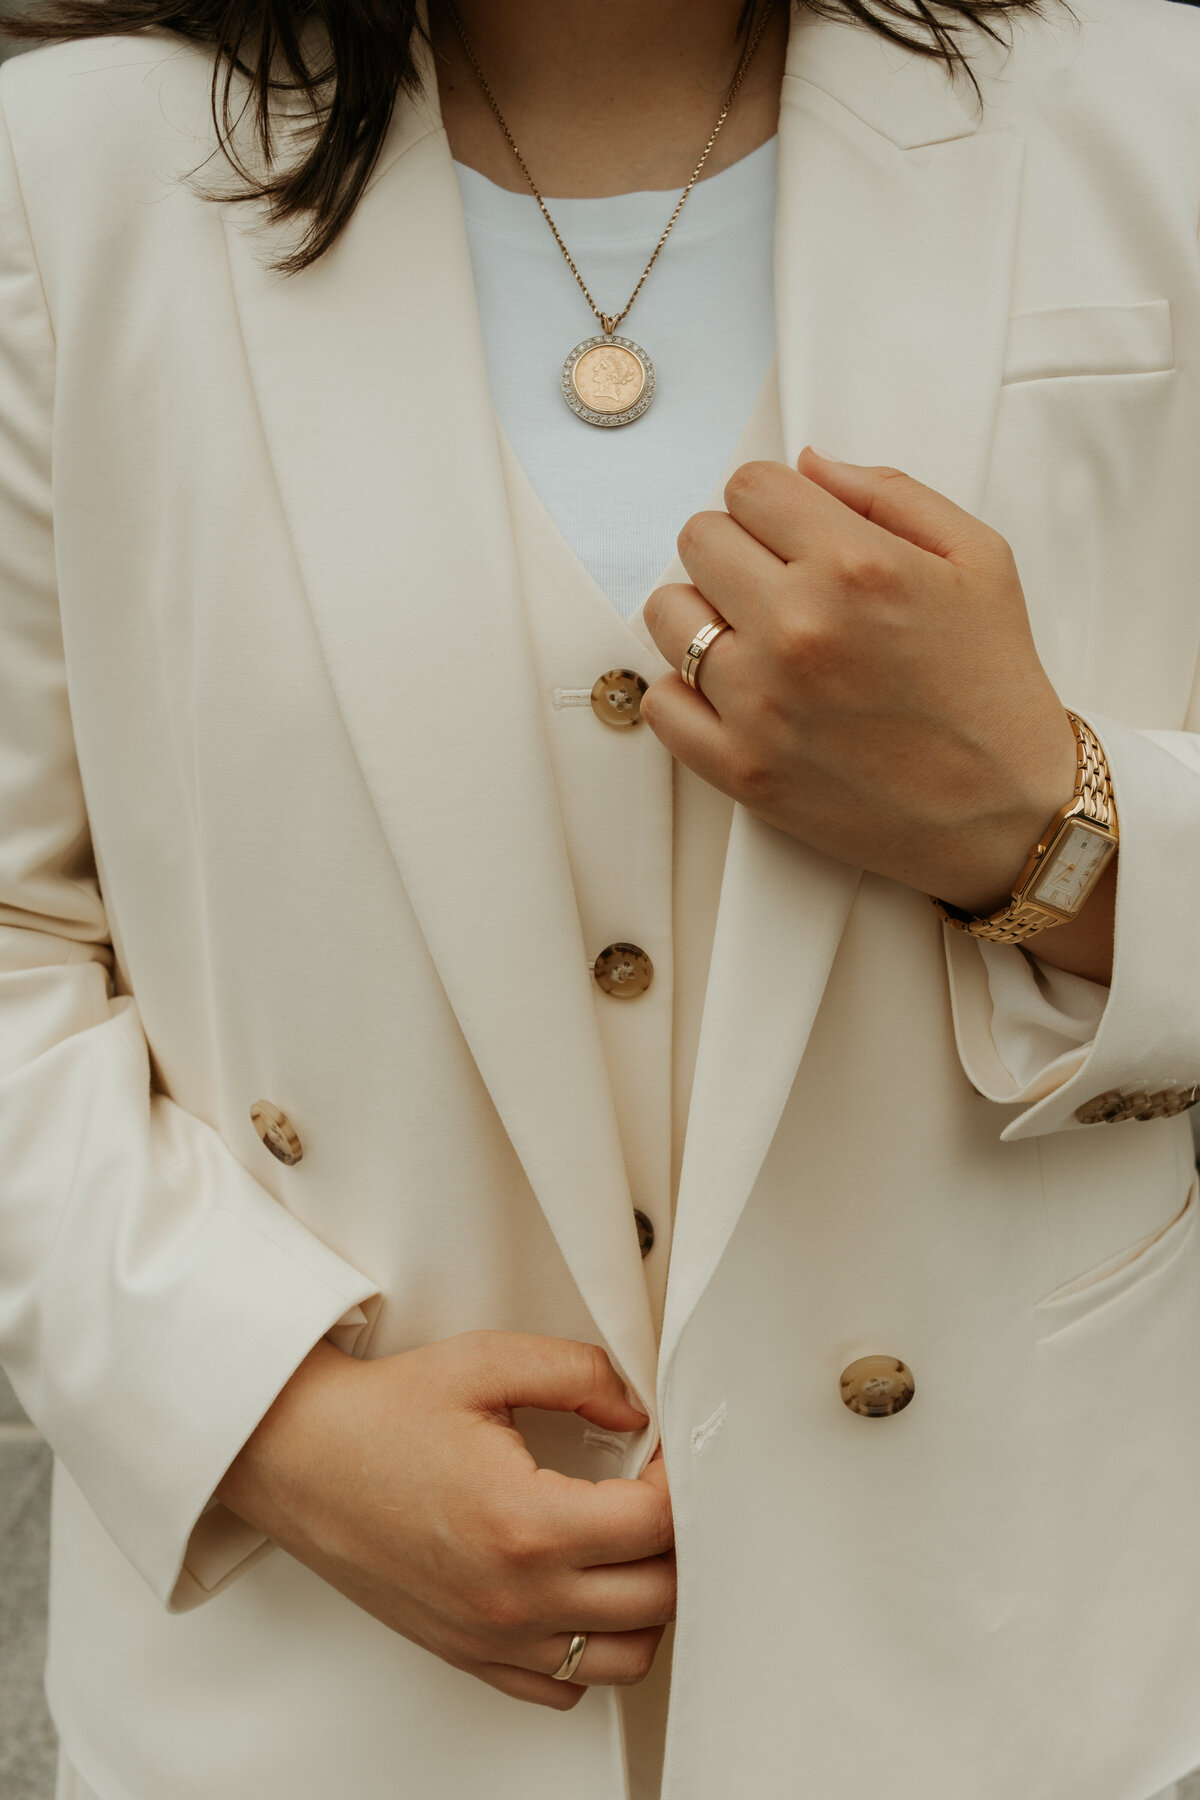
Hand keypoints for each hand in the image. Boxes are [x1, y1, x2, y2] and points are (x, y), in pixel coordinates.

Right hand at [216, 1331, 672, 1709]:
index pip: (658, 1524)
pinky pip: (563, 1684)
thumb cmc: (379, 1414)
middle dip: (677, 1539)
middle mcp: (514, 1596)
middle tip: (659, 1490)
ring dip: (647, 1602)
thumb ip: (579, 1374)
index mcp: (526, 1522)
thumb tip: (637, 1409)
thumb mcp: (487, 1363)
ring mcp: (492, 1636)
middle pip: (659, 1597)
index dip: (682, 1480)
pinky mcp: (469, 1654)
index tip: (669, 1452)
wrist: (296, 1456)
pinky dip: (592, 1647)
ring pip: (625, 1657)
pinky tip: (582, 1589)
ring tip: (629, 1542)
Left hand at [641, 449, 1078, 918]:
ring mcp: (761, 703)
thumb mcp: (978, 559)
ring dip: (701, 615)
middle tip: (775, 584)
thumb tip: (808, 464)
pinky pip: (662, 703)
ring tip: (753, 638)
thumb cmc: (995, 686)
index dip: (770, 504)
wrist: (1007, 812)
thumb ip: (889, 493)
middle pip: (699, 540)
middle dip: (735, 549)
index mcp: (856, 566)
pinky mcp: (741, 769)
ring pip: (667, 615)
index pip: (749, 487)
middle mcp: (799, 628)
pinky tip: (734, 693)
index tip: (789, 532)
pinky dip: (686, 693)